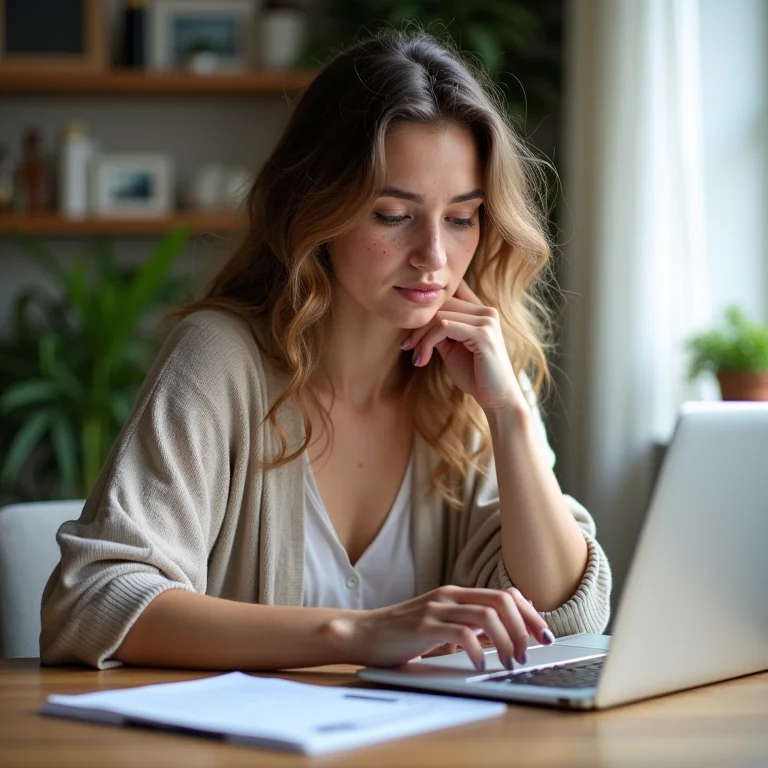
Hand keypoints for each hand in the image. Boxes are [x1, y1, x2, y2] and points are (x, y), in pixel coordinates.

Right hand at [324, 585, 554, 671]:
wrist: (363, 633)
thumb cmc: (402, 634)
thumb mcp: (441, 625)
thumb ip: (469, 625)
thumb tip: (505, 634)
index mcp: (456, 594)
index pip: (505, 594)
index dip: (529, 613)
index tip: (543, 635)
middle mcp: (449, 596)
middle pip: (502, 601)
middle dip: (524, 627)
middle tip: (529, 652)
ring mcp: (436, 608)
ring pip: (487, 615)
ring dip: (506, 640)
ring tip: (509, 662)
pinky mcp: (424, 626)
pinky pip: (461, 633)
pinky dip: (477, 649)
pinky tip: (480, 663)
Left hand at [401, 280, 524, 412]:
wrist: (496, 398)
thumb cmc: (474, 374)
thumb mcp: (451, 348)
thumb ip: (439, 330)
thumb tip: (415, 319)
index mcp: (480, 312)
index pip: (447, 296)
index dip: (425, 311)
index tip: (410, 335)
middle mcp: (486, 311)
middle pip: (440, 305)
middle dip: (418, 326)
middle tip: (406, 346)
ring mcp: (486, 320)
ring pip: (439, 315)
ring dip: (420, 337)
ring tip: (416, 357)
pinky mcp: (483, 333)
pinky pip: (444, 327)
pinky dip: (427, 342)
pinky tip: (422, 360)